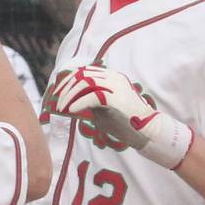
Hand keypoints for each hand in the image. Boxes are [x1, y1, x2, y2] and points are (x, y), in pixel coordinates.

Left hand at [52, 65, 193, 168]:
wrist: (149, 132)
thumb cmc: (126, 124)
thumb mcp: (104, 110)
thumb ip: (89, 103)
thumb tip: (69, 102)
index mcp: (110, 77)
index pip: (84, 72)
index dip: (68, 81)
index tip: (57, 92)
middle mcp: (112, 77)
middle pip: (81, 75)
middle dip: (64, 87)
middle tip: (55, 101)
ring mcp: (114, 85)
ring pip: (84, 83)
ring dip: (68, 96)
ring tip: (60, 108)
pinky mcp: (115, 97)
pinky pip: (91, 96)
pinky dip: (78, 103)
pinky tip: (70, 111)